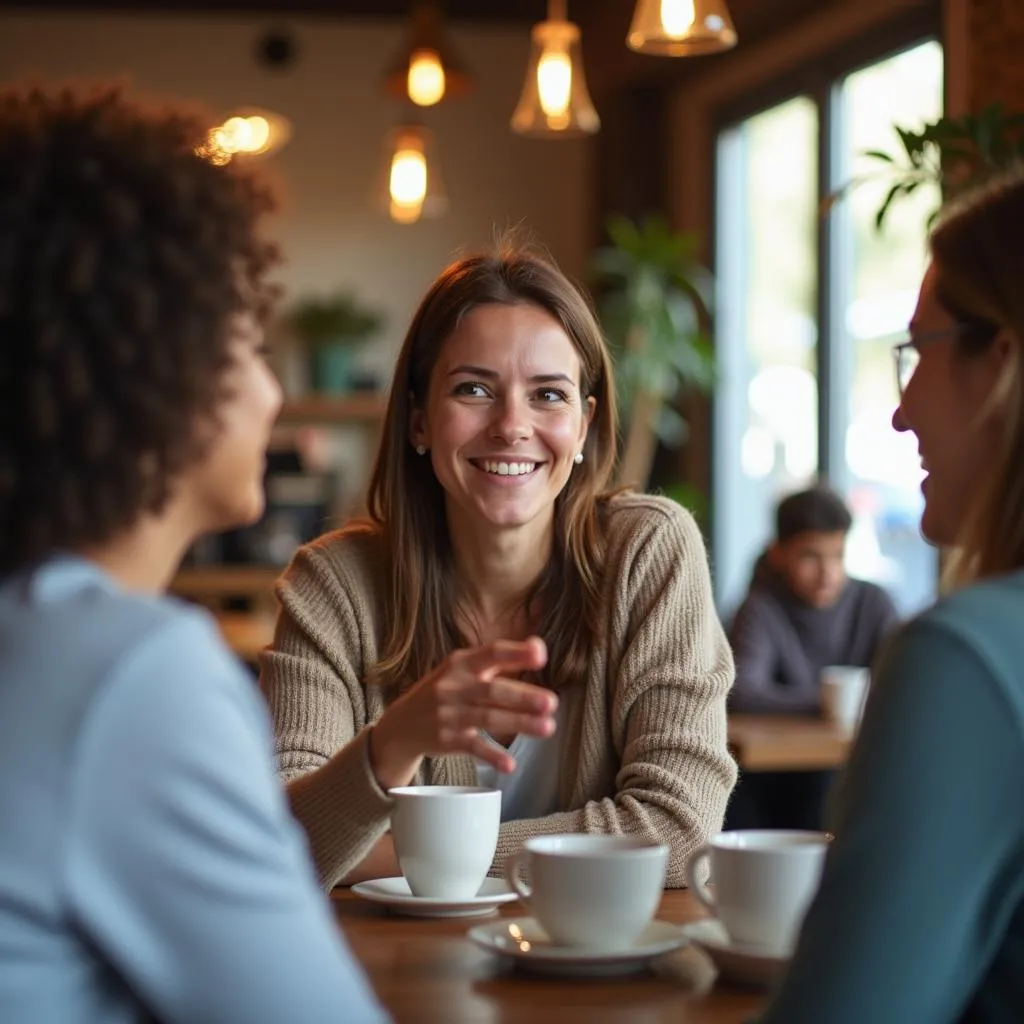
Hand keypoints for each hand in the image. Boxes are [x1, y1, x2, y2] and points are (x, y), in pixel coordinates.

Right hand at [368, 637, 557, 789]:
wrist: (401, 724)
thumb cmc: (445, 691)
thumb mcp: (463, 668)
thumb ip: (499, 659)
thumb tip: (539, 648)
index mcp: (462, 663)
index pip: (492, 653)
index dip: (516, 653)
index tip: (541, 655)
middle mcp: (455, 686)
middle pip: (492, 691)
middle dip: (522, 697)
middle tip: (551, 702)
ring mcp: (450, 714)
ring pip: (488, 718)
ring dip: (519, 724)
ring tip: (547, 727)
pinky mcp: (448, 740)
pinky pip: (473, 747)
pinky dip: (492, 756)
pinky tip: (510, 764)